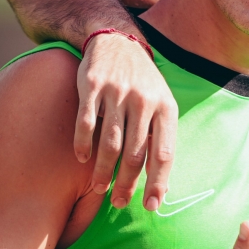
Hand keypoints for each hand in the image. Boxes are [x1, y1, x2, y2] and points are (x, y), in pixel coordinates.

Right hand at [77, 31, 176, 210]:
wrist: (117, 41)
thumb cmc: (143, 83)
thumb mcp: (161, 105)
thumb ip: (160, 139)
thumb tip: (161, 185)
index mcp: (166, 107)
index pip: (164, 153)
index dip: (158, 182)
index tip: (151, 206)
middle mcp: (144, 100)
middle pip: (135, 153)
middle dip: (127, 183)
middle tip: (119, 203)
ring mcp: (118, 93)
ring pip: (110, 142)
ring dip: (104, 170)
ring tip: (100, 188)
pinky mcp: (92, 86)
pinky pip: (86, 122)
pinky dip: (83, 144)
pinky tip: (82, 159)